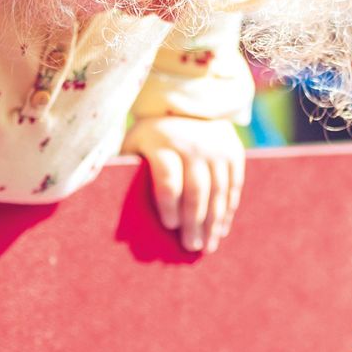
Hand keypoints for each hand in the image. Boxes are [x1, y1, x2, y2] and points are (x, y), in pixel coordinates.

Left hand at [121, 116, 245, 253]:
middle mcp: (192, 144)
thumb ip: (129, 172)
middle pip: (195, 190)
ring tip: (207, 246)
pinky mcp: (233, 152)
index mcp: (162, 143)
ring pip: (217, 192)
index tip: (169, 226)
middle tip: (190, 247)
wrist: (187, 105)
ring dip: (213, 223)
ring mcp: (216, 148)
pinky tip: (221, 229)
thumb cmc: (151, 137)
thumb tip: (117, 211)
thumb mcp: (135, 145)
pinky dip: (227, 210)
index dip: (169, 205)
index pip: (168, 179)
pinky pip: (233, 186)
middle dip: (193, 222)